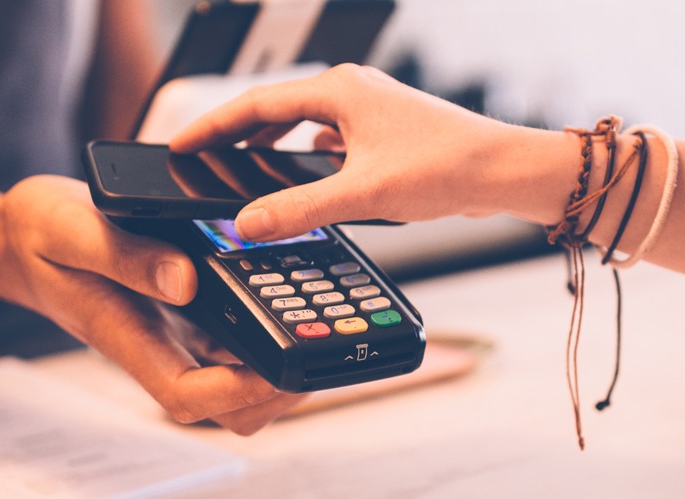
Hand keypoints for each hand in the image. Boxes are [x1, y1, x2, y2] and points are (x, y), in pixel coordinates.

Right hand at [0, 175, 305, 434]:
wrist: (21, 235)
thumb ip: (125, 256)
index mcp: (129, 339)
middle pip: (228, 405)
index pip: (188, 397)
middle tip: (312, 338)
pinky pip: (236, 334)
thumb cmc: (38, 236)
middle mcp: (159, 346)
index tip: (275, 364)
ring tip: (308, 311)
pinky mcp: (187, 312)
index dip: (238, 394)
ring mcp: (175, 333)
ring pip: (238, 377)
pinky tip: (284, 282)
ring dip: (277, 358)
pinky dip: (266, 320)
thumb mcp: (72, 231)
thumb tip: (186, 281)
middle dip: (276, 388)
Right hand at [169, 64, 580, 240]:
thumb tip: (248, 222)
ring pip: (304, 122)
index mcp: (338, 91)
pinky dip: (307, 155)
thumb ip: (300, 210)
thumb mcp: (362, 194)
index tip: (180, 144)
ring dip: (273, 145)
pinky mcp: (386, 130)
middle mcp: (352, 90)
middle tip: (203, 158)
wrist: (504, 170)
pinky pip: (331, 136)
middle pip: (276, 109)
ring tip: (242, 168)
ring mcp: (371, 108)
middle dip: (237, 135)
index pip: (255, 105)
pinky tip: (306, 178)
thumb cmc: (447, 167)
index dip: (212, 127)